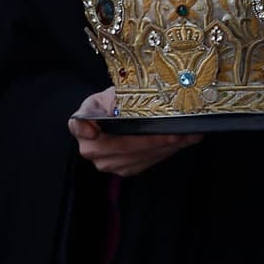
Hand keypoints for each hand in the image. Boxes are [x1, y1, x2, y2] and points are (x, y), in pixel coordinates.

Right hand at [68, 86, 198, 176]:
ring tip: (184, 136)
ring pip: (135, 157)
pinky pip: (144, 163)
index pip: (78, 125)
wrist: (122, 115)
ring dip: (163, 148)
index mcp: (82, 122)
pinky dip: (165, 152)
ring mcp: (105, 162)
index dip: (85, 128)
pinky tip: (180, 143)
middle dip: (151, 140)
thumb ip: (116, 101)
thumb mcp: (114, 93)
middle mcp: (89, 147)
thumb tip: (117, 117)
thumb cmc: (117, 101)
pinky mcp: (123, 170)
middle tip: (175, 133)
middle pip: (119, 145)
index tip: (94, 130)